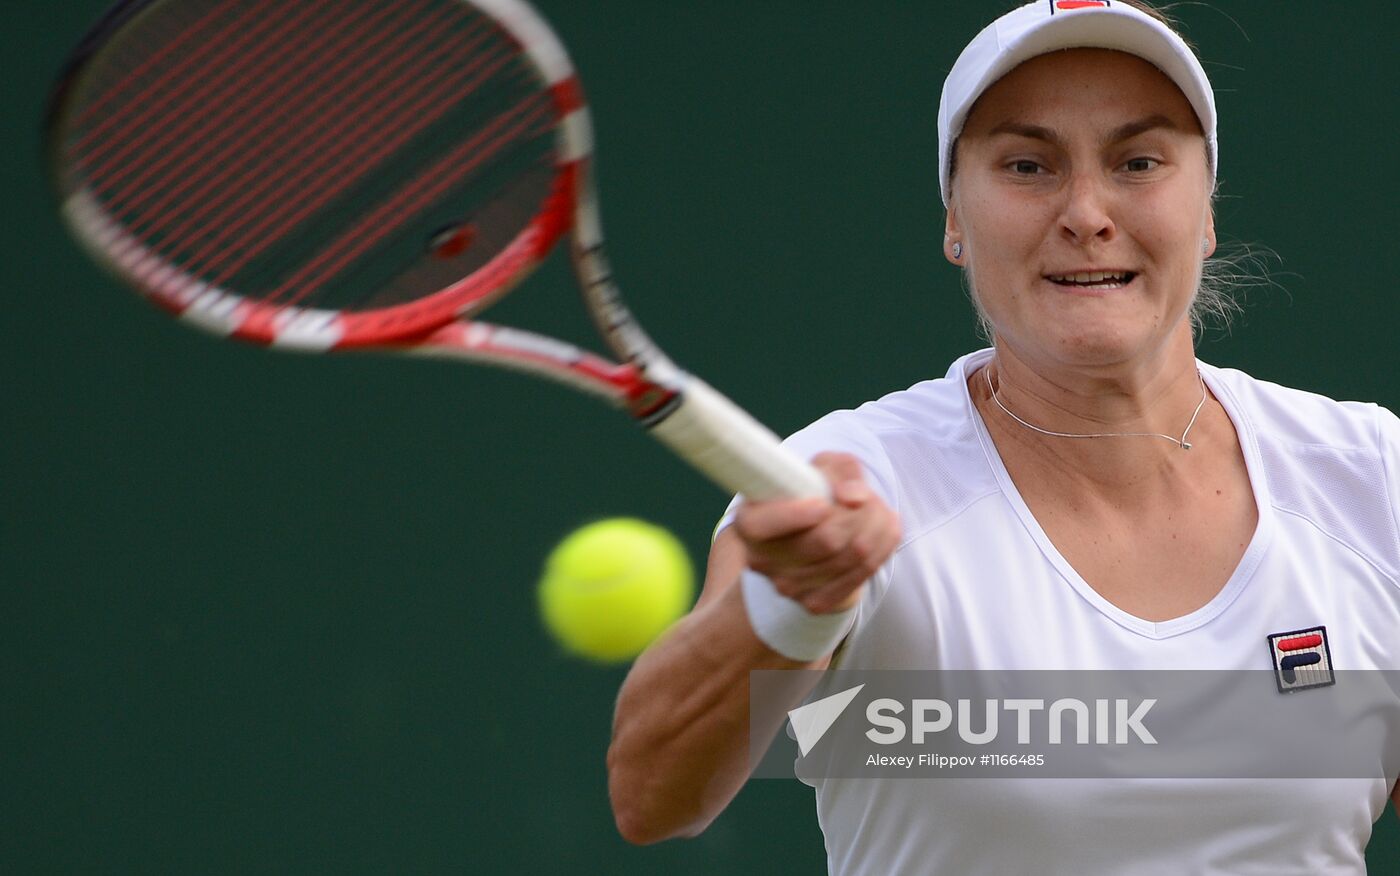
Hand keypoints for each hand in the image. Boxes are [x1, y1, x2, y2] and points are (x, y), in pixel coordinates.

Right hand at [732, 452, 899, 614]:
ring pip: (851, 556)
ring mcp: (787, 586)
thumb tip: (853, 497)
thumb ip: (841, 470)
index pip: (764, 524)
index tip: (824, 503)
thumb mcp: (823, 467)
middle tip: (868, 498)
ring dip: (876, 527)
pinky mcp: (814, 603)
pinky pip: (861, 574)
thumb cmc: (814, 492)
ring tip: (880, 511)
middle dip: (860, 513)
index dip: (796, 515)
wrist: (818, 534)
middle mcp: (762, 559)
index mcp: (750, 522)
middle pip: (826, 540)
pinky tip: (882, 533)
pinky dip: (881, 548)